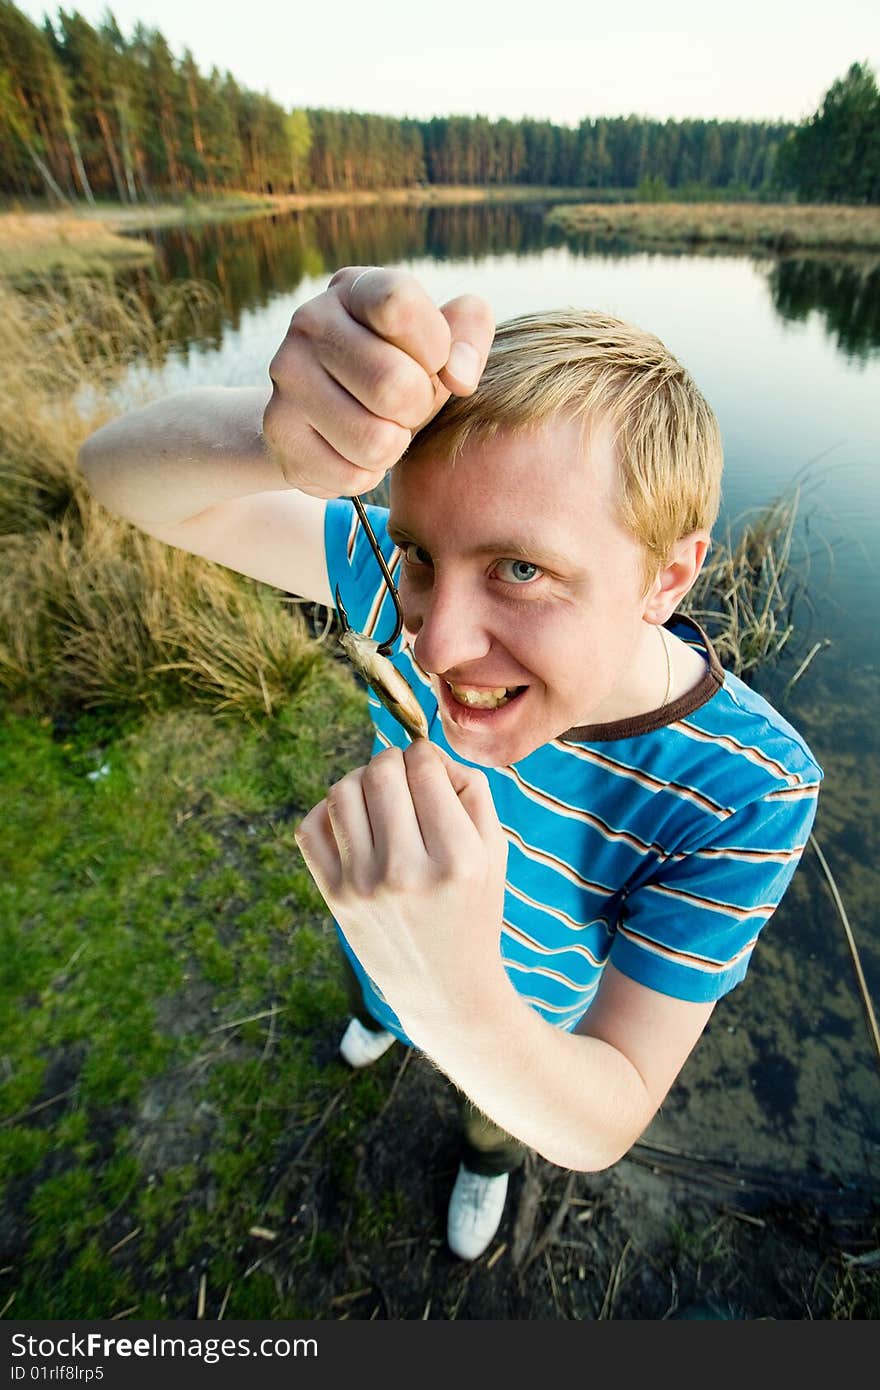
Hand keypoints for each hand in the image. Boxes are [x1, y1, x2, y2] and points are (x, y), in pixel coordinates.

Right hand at [262, 266, 493, 498]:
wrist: (319, 415)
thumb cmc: (396, 369)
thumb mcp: (438, 342)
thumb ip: (468, 334)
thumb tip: (460, 375)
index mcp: (355, 288)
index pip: (399, 305)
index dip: (434, 346)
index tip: (433, 362)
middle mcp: (311, 322)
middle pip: (394, 385)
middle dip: (418, 408)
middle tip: (406, 406)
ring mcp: (287, 376)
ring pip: (376, 440)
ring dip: (394, 446)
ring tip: (381, 429)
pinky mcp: (278, 430)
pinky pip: (351, 475)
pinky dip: (366, 474)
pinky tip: (353, 452)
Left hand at [294, 741, 508, 1035]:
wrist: (446, 989)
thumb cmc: (473, 909)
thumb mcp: (494, 852)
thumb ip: (470, 791)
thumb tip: (424, 752)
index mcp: (457, 858)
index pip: (424, 768)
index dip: (425, 754)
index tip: (427, 765)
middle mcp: (407, 872)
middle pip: (381, 774)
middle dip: (391, 760)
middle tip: (402, 773)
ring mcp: (364, 887)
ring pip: (342, 792)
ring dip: (360, 779)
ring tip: (378, 793)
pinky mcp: (335, 899)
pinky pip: (310, 828)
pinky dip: (327, 811)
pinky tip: (353, 820)